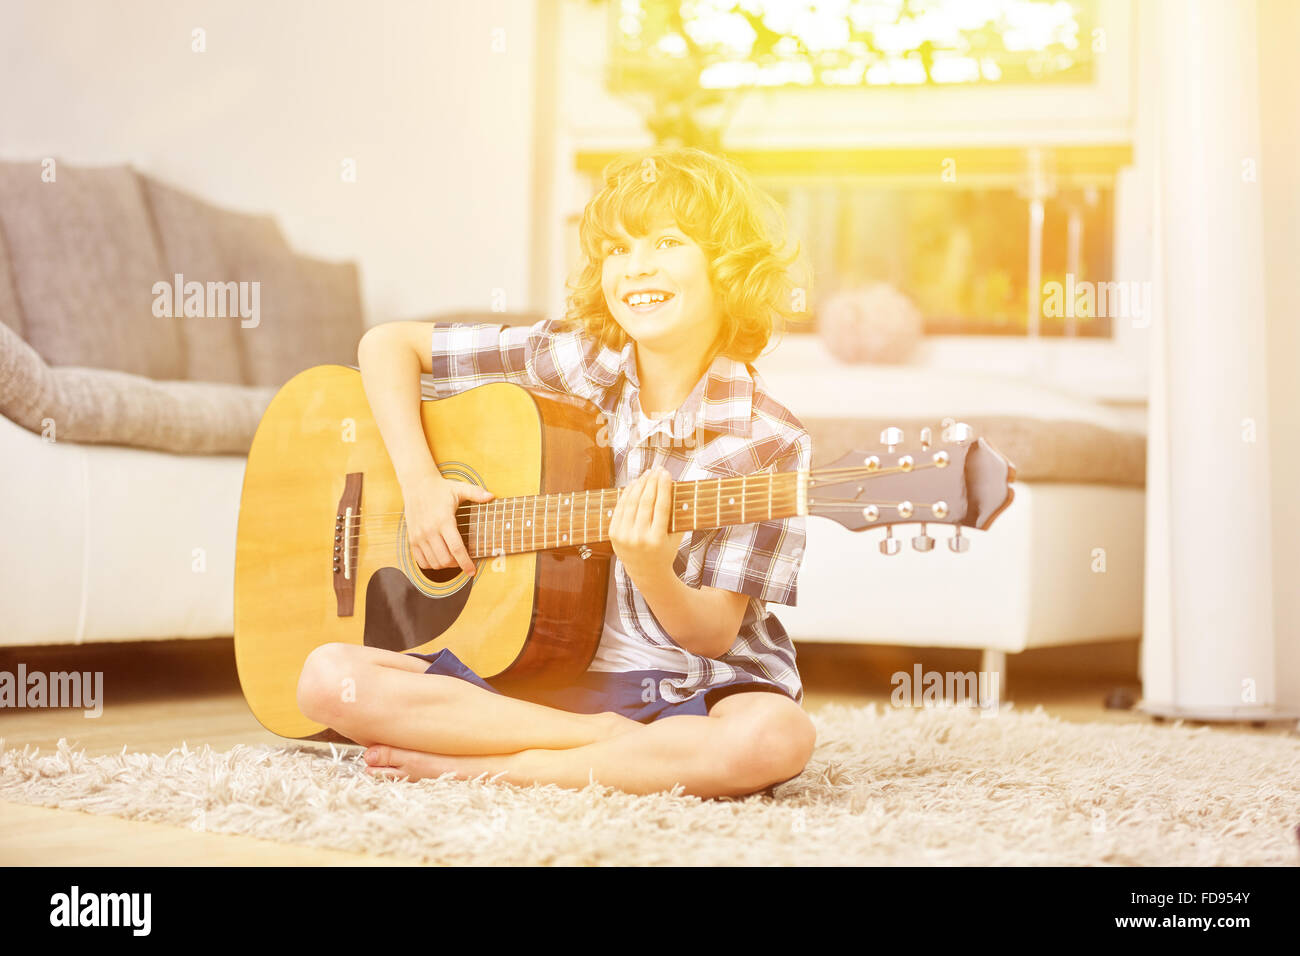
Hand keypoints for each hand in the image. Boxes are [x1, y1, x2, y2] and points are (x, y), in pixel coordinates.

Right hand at [402, 473, 493, 574]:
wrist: (416, 484)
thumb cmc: (440, 488)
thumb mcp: (459, 488)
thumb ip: (476, 493)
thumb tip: (491, 496)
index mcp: (444, 520)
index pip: (456, 548)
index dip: (465, 563)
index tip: (472, 571)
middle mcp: (430, 530)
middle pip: (445, 559)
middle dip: (457, 565)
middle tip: (463, 561)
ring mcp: (419, 536)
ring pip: (433, 562)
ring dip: (445, 565)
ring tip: (452, 559)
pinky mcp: (411, 539)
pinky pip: (421, 561)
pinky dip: (431, 564)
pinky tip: (439, 558)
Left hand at [608, 466, 682, 581]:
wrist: (646, 573)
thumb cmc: (665, 551)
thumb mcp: (675, 537)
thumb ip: (676, 515)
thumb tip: (676, 487)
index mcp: (657, 539)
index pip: (661, 506)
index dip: (663, 487)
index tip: (666, 473)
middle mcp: (639, 538)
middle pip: (645, 502)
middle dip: (652, 482)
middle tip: (657, 469)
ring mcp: (624, 537)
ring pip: (631, 503)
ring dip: (639, 485)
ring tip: (646, 474)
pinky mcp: (614, 535)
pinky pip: (620, 509)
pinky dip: (627, 494)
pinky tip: (634, 484)